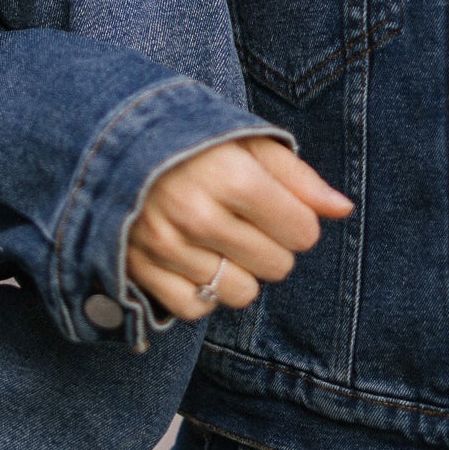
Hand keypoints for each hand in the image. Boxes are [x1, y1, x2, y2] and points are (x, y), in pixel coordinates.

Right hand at [127, 136, 350, 319]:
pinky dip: (203, 292)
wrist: (105, 141)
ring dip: (239, 271)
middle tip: (246, 220)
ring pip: (240, 293)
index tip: (278, 206)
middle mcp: (196, 214)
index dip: (298, 220)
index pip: (301, 230)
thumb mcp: (244, 141)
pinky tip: (196, 261)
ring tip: (220, 241)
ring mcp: (164, 246)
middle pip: (276, 266)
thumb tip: (343, 209)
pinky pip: (196, 310)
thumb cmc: (187, 139)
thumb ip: (297, 176)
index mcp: (228, 174)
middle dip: (272, 246)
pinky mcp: (138, 270)